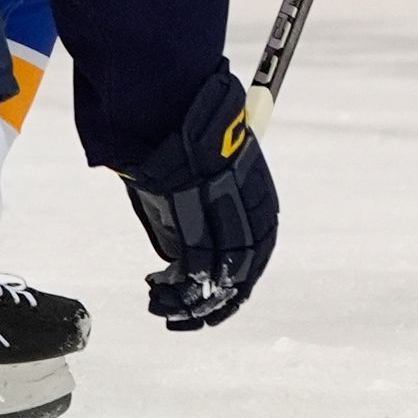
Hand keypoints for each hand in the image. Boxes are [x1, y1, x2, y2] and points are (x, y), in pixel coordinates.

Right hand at [120, 71, 278, 330]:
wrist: (163, 100)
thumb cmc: (177, 123)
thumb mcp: (200, 163)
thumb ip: (201, 201)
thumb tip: (184, 240)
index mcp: (253, 187)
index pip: (260, 242)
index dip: (243, 274)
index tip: (222, 294)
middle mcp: (245, 201)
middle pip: (246, 264)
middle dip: (222, 298)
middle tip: (194, 317)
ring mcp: (221, 209)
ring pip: (221, 274)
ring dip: (194, 302)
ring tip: (166, 311)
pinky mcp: (194, 215)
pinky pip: (194, 270)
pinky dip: (177, 292)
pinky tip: (157, 296)